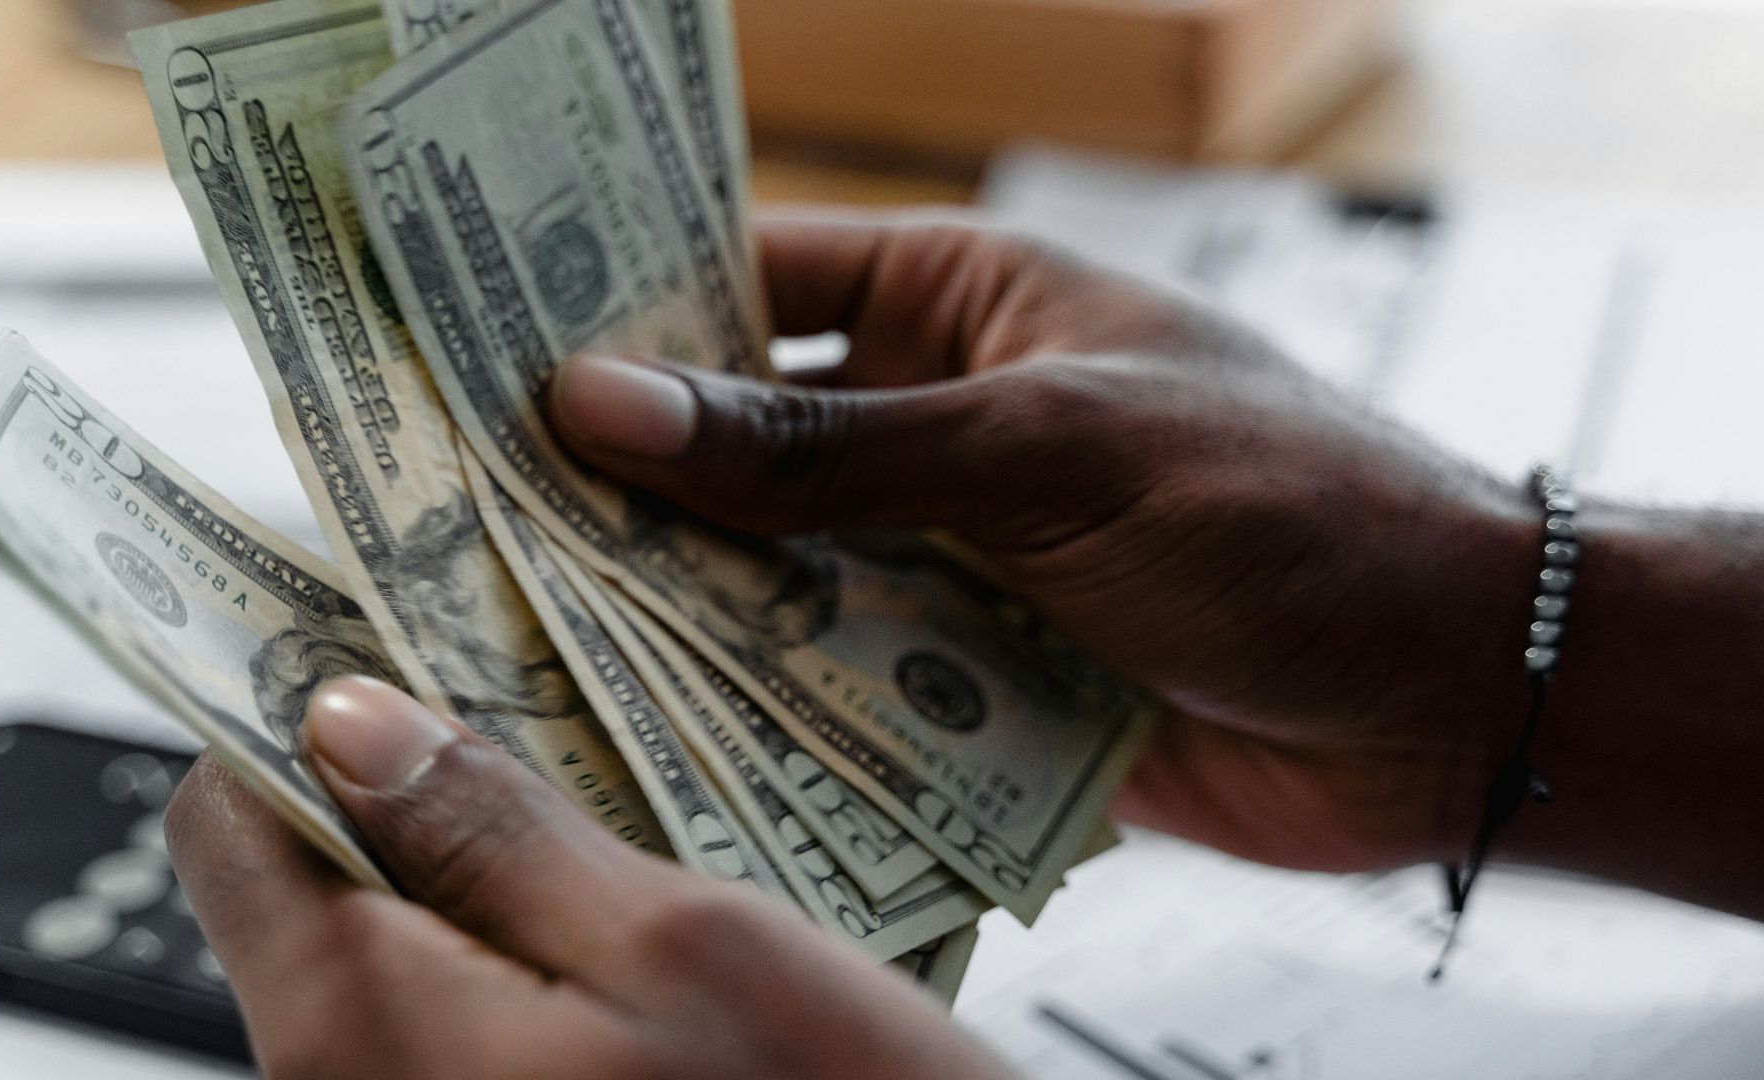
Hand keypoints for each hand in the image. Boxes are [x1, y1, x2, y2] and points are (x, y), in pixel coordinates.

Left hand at [167, 676, 1012, 1079]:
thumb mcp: (685, 946)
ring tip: (597, 786)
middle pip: (305, 887)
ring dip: (475, 858)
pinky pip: (449, 1018)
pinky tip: (619, 902)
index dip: (289, 713)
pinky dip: (514, 941)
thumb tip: (346, 721)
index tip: (380, 635)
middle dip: (404, 779)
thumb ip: (496, 834)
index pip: (227, 828)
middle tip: (527, 691)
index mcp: (365, 1031)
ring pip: (388, 949)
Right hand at [546, 215, 1547, 874]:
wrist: (1448, 697)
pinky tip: (661, 728)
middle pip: (744, 444)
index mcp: (966, 306)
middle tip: (469, 514)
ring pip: (775, 572)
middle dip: (629, 482)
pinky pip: (837, 681)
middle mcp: (943, 425)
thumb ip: (829, 449)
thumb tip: (606, 406)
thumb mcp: (1047, 450)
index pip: (756, 284)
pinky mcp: (973, 677)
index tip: (483, 351)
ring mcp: (951, 555)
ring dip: (682, 605)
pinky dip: (764, 705)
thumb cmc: (1286, 509)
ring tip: (529, 628)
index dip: (624, 312)